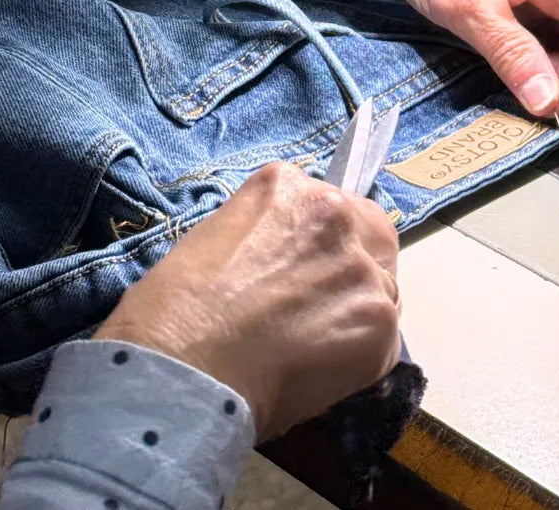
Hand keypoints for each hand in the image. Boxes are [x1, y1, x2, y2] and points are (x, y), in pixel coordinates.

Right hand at [96, 163, 400, 439]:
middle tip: (317, 307)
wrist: (180, 370)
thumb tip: (283, 262)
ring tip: (310, 348)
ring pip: (381, 289)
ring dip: (355, 314)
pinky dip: (360, 358)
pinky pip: (383, 338)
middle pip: (370, 238)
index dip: (318, 245)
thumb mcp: (215, 239)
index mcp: (288, 186)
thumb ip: (265, 235)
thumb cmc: (174, 312)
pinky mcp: (378, 319)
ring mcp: (361, 265)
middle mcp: (334, 212)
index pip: (330, 207)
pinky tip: (318, 372)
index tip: (301, 272)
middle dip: (352, 268)